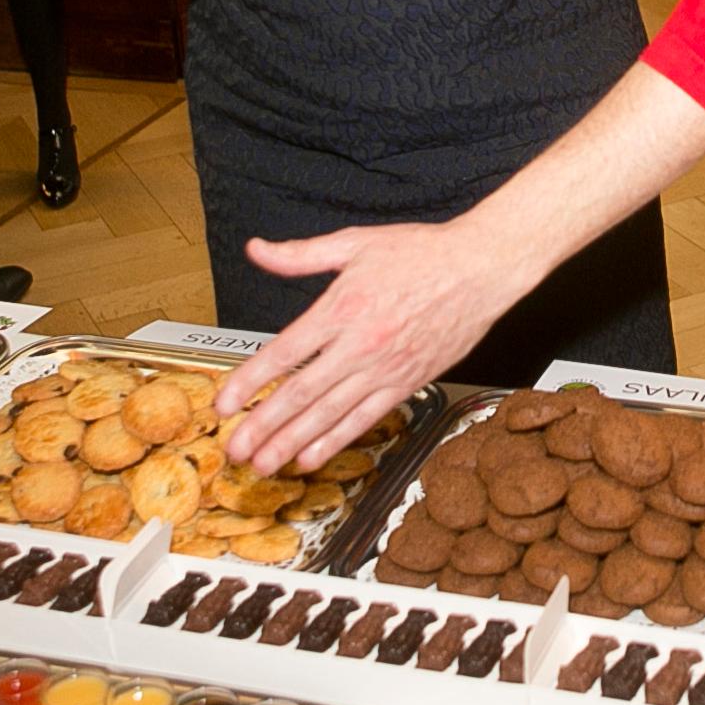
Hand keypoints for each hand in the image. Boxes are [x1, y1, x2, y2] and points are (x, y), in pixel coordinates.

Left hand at [215, 220, 530, 472]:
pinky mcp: (406, 383)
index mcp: (342, 308)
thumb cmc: (423, 252)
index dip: (249, 382)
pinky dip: (336, 441)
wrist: (480, 268)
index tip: (225, 403)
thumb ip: (301, 254)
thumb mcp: (355, 242)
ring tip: (264, 462)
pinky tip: (312, 456)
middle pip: (301, 394)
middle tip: (236, 448)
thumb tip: (258, 250)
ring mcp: (384, 369)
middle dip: (263, 426)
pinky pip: (365, 419)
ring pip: (329, 415)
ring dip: (292, 443)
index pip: (284, 354)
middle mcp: (360, 344)